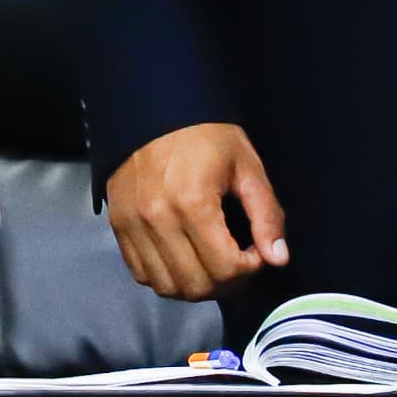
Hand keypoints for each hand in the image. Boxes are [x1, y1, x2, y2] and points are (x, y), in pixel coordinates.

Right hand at [104, 124, 289, 299]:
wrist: (153, 109)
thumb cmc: (205, 134)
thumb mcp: (246, 166)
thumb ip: (266, 214)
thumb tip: (278, 258)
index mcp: (193, 203)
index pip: (225, 268)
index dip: (250, 269)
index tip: (256, 252)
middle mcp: (157, 220)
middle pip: (196, 286)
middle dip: (227, 283)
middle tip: (238, 261)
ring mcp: (133, 226)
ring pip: (167, 287)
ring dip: (196, 285)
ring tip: (212, 263)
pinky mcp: (118, 226)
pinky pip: (143, 275)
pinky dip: (167, 277)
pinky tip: (184, 258)